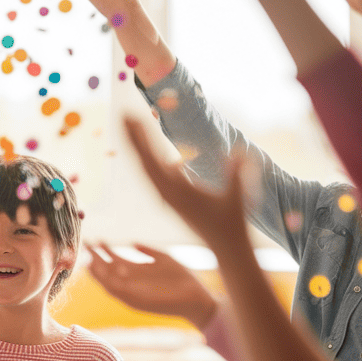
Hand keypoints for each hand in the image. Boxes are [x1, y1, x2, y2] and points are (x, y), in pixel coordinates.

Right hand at [86, 243, 217, 326]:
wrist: (196, 299)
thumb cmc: (182, 279)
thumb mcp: (163, 259)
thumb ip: (148, 251)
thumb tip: (131, 242)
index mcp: (136, 272)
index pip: (114, 260)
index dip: (103, 250)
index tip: (93, 239)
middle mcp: (131, 282)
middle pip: (107, 269)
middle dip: (95, 258)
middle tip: (84, 244)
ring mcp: (132, 292)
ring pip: (108, 281)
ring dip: (97, 271)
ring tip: (88, 258)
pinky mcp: (135, 301)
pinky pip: (117, 291)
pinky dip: (107, 281)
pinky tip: (101, 271)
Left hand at [124, 116, 249, 253]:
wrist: (226, 247)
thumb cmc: (232, 222)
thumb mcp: (236, 197)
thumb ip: (236, 174)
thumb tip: (240, 151)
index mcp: (178, 191)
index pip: (153, 161)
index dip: (140, 139)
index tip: (131, 118)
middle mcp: (167, 194)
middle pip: (143, 161)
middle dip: (132, 137)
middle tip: (122, 113)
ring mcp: (167, 197)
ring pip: (145, 168)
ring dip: (136, 146)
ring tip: (128, 124)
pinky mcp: (171, 199)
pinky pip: (153, 175)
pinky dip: (146, 159)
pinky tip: (143, 147)